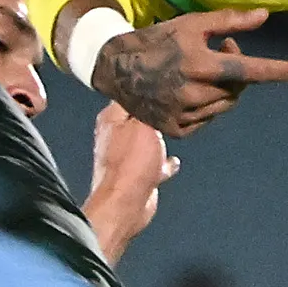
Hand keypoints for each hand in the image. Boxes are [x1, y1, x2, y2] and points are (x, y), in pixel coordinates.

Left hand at [83, 103, 179, 266]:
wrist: (127, 203)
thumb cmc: (131, 163)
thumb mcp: (145, 124)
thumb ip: (151, 107)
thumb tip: (157, 91)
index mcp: (111, 119)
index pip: (128, 93)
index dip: (145, 87)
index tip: (163, 83)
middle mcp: (114, 135)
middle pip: (138, 117)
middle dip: (156, 114)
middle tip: (175, 105)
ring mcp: (124, 156)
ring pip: (146, 140)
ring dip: (159, 138)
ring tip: (176, 130)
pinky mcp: (136, 175)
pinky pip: (152, 163)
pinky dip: (162, 162)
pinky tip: (174, 161)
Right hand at [90, 8, 287, 134]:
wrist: (116, 69)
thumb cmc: (158, 41)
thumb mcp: (191, 24)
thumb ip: (230, 22)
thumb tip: (264, 16)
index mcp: (198, 64)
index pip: (245, 70)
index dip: (273, 71)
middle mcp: (193, 93)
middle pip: (236, 89)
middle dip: (236, 73)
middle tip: (220, 54)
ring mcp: (184, 115)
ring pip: (223, 106)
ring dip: (222, 90)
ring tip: (201, 73)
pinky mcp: (177, 131)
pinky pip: (207, 120)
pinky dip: (206, 106)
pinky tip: (188, 92)